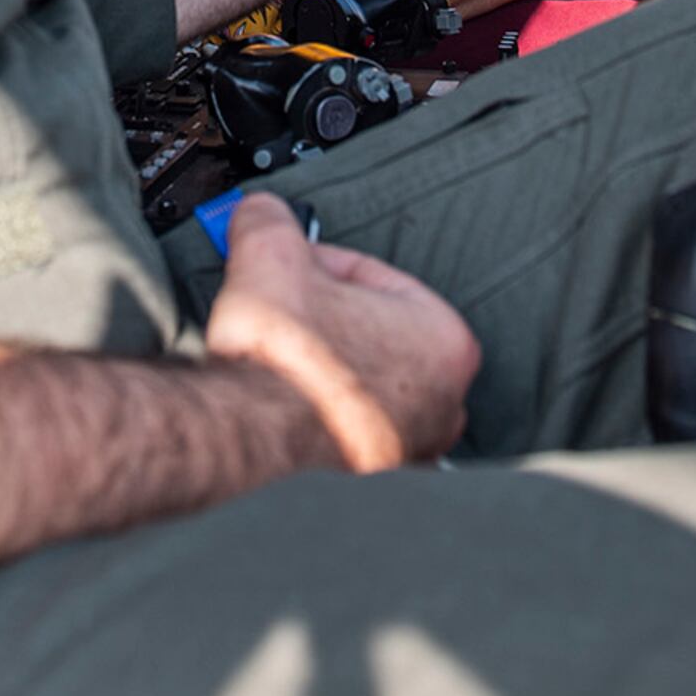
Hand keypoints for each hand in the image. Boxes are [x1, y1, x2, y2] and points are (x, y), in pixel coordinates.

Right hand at [206, 192, 480, 470]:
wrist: (250, 441)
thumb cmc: (282, 361)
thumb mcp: (270, 254)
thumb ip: (270, 218)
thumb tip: (260, 210)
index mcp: (444, 339)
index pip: (373, 277)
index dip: (318, 266)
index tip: (288, 272)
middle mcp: (445, 403)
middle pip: (372, 331)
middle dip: (326, 317)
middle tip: (284, 311)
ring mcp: (413, 450)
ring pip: (362, 382)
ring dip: (324, 364)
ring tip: (281, 357)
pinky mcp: (377, 484)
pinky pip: (348, 429)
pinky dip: (321, 414)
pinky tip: (287, 401)